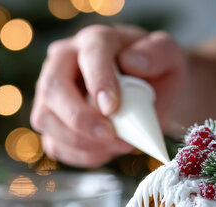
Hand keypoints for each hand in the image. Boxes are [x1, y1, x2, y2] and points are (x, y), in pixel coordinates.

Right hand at [31, 25, 185, 166]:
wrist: (152, 98)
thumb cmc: (157, 73)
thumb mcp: (169, 56)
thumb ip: (159, 51)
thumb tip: (131, 62)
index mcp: (94, 40)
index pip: (89, 54)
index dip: (98, 81)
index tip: (113, 108)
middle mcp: (63, 63)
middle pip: (52, 88)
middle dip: (79, 118)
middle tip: (110, 136)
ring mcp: (52, 94)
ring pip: (46, 119)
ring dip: (81, 141)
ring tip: (118, 145)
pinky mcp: (52, 123)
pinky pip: (55, 144)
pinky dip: (81, 155)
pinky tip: (105, 151)